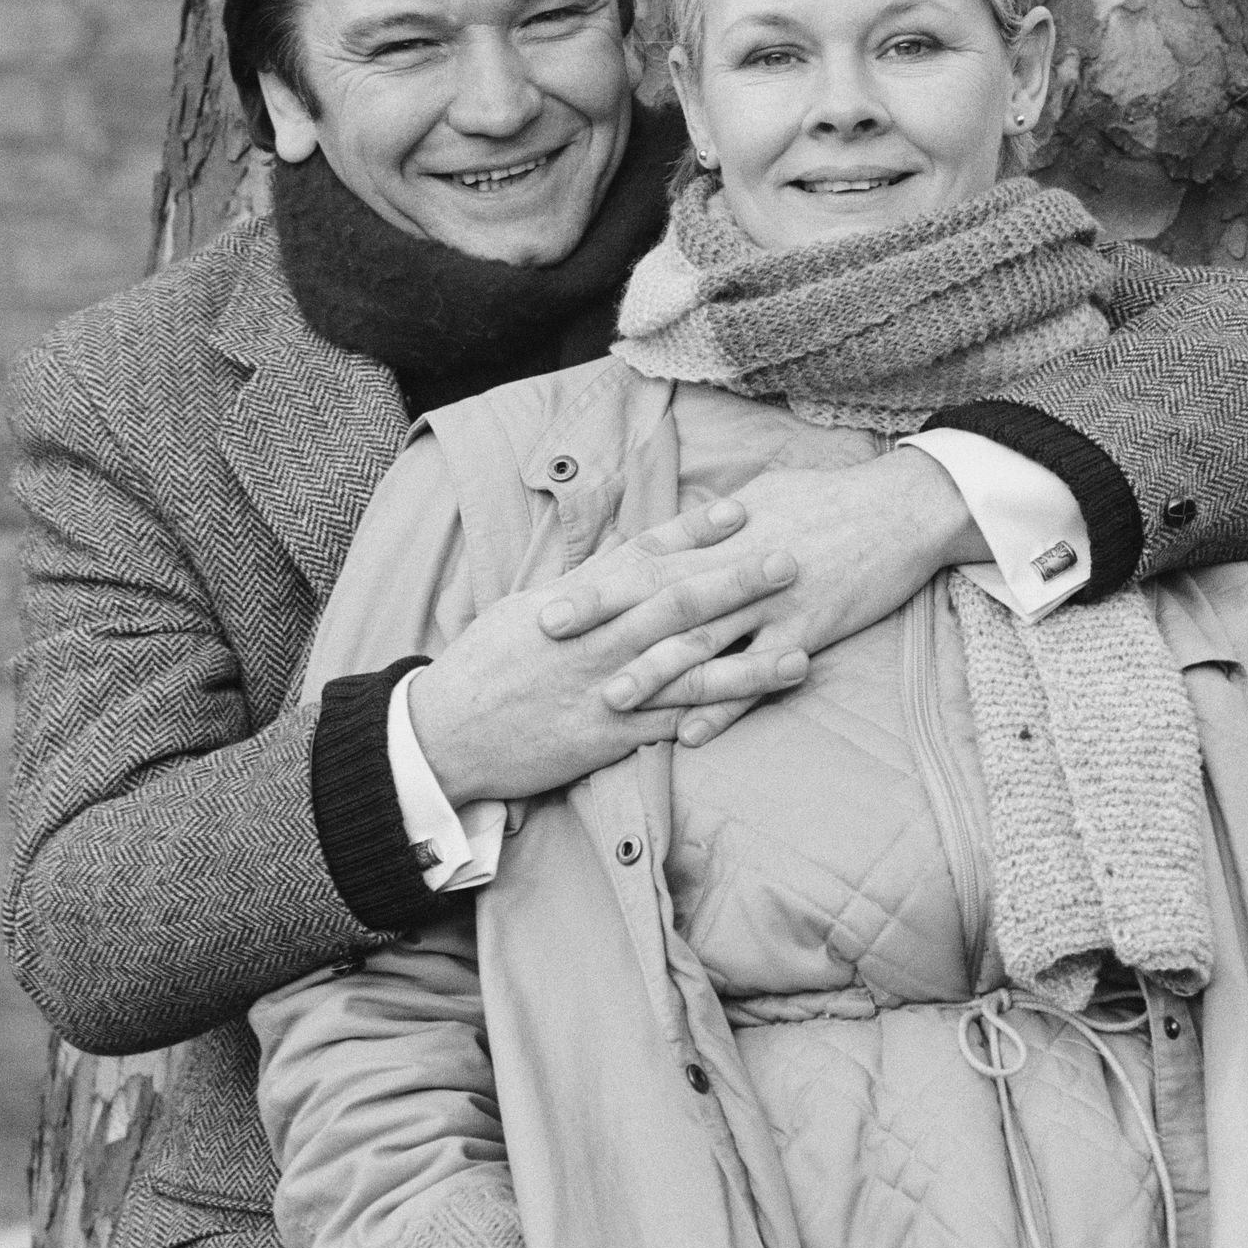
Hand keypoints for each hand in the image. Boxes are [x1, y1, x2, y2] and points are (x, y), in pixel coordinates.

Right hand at [408, 500, 809, 804]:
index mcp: (578, 600)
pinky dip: (712, 719)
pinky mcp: (606, 738)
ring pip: (688, 671)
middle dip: (737, 582)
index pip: (644, 555)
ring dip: (749, 662)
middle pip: (678, 604)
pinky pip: (668, 726)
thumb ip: (587, 584)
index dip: (694, 532)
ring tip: (802, 651)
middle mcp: (597, 639)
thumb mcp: (530, 607)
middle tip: (792, 558)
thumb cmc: (487, 663)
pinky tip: (754, 713)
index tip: (742, 510)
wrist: (445, 732)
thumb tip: (630, 554)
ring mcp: (605, 689)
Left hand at [543, 446, 988, 744]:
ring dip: (655, 672)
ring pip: (704, 643)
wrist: (902, 509)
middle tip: (551, 646)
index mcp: (722, 536)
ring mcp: (772, 604)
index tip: (549, 602)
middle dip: (604, 622)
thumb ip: (713, 525)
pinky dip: (726, 705)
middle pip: (659, 600)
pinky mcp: (808, 633)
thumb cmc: (830, 497)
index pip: (645, 561)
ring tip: (611, 698)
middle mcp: (737, 570)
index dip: (596, 583)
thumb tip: (675, 535)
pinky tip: (693, 734)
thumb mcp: (763, 496)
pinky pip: (760, 677)